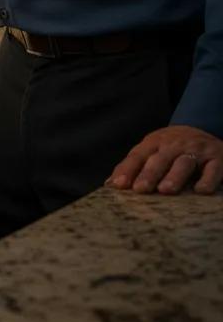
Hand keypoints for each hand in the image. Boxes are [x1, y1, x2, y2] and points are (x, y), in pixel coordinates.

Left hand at [106, 125, 222, 194]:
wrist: (206, 131)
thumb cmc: (173, 148)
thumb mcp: (152, 151)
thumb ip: (133, 166)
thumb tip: (110, 184)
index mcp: (155, 142)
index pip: (138, 155)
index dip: (128, 169)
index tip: (119, 185)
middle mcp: (174, 144)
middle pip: (160, 158)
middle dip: (149, 174)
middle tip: (140, 189)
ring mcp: (197, 150)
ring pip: (184, 162)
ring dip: (174, 176)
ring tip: (165, 190)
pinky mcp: (218, 158)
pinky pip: (213, 169)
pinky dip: (207, 179)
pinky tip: (200, 191)